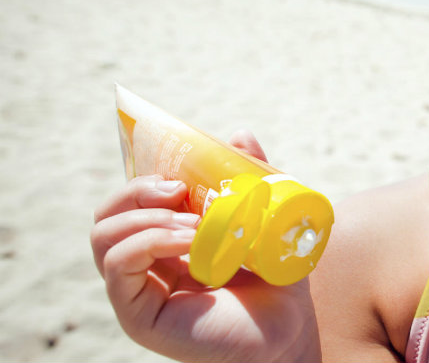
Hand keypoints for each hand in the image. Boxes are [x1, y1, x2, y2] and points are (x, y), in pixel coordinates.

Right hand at [90, 131, 319, 362]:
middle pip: (106, 215)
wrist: (292, 328)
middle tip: (178, 189)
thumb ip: (251, 177)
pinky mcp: (139, 317)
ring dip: (145, 216)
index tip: (178, 171)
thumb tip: (239, 134)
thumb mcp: (265, 217)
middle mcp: (144, 268)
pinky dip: (150, 241)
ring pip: (103, 237)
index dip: (142, 178)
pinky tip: (188, 240)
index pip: (128, 203)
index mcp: (164, 243)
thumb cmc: (278, 278)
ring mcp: (137, 293)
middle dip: (136, 190)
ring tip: (191, 221)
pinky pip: (119, 267)